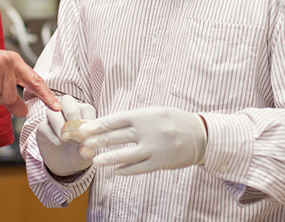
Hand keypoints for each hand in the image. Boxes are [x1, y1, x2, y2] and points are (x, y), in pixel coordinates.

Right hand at [37, 95, 96, 176]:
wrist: (64, 165)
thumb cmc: (79, 153)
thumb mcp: (85, 153)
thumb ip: (86, 150)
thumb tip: (86, 150)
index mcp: (83, 113)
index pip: (86, 108)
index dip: (87, 120)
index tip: (87, 135)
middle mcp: (67, 112)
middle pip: (67, 100)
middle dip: (71, 113)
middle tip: (74, 130)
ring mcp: (53, 119)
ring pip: (52, 111)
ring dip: (59, 124)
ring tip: (64, 139)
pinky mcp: (42, 128)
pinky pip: (43, 125)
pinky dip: (51, 134)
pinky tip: (57, 143)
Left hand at [80, 107, 206, 174]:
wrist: (201, 135)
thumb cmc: (174, 120)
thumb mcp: (155, 112)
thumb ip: (135, 118)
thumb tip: (110, 124)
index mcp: (145, 115)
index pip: (116, 120)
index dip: (99, 125)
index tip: (85, 129)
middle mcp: (147, 131)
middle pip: (117, 137)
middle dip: (98, 141)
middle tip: (84, 145)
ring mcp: (153, 148)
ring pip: (125, 155)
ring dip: (108, 158)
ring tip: (95, 161)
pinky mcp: (160, 162)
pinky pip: (139, 167)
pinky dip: (127, 170)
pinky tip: (117, 171)